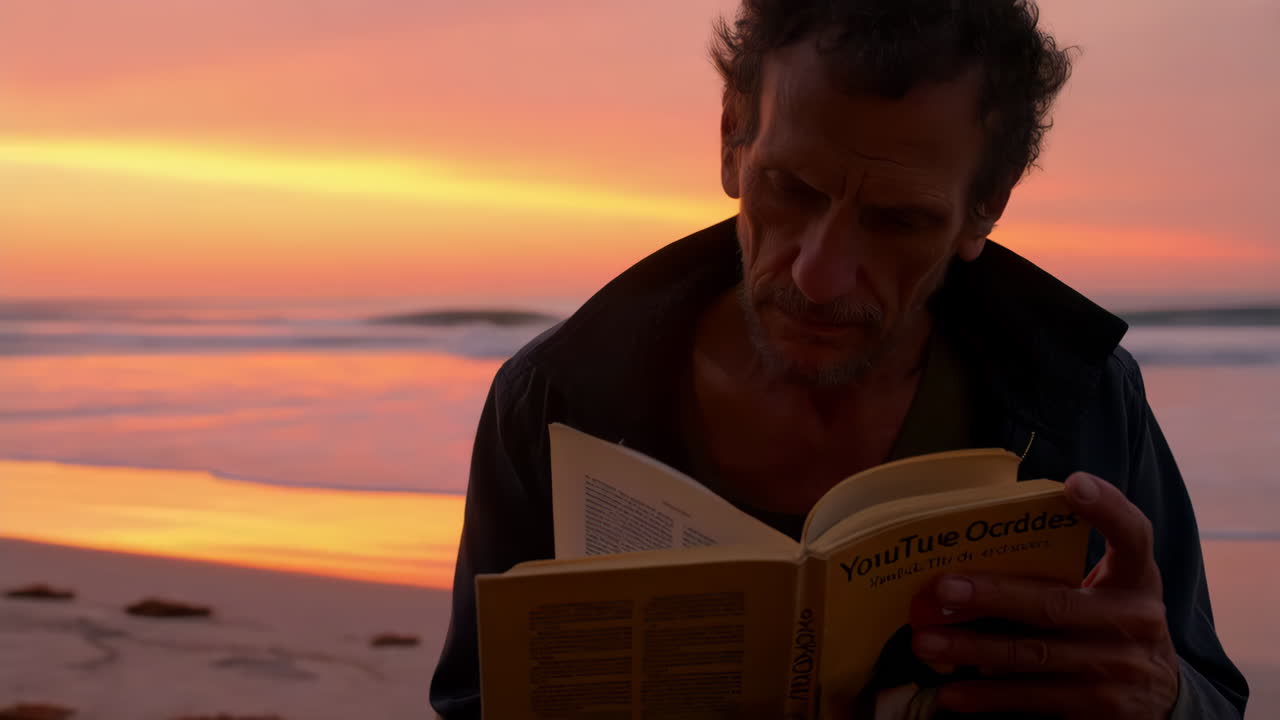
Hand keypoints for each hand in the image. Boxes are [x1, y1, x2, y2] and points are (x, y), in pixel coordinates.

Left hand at [907, 472, 1180, 717]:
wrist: (1162, 699)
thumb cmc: (1111, 625)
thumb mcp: (1111, 590)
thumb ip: (1065, 565)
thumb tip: (977, 546)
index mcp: (1137, 579)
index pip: (1133, 535)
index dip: (1107, 508)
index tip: (1074, 483)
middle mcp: (1135, 621)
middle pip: (1055, 603)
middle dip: (993, 596)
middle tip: (942, 590)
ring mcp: (1119, 669)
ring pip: (1035, 655)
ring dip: (973, 649)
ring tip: (926, 642)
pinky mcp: (1101, 710)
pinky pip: (1034, 699)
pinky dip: (988, 697)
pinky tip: (951, 693)